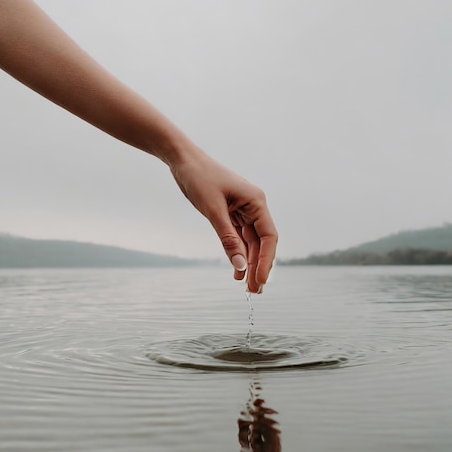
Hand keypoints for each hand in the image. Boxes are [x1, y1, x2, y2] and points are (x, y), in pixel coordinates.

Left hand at [170, 149, 277, 292]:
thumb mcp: (213, 211)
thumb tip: (240, 266)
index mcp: (257, 202)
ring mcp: (244, 210)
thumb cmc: (200, 178)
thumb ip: (228, 239)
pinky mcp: (232, 213)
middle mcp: (254, 206)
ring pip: (250, 243)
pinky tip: (236, 270)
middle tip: (254, 291)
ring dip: (248, 263)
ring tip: (246, 287)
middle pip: (262, 243)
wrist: (183, 160)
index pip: (269, 237)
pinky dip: (237, 253)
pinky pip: (239, 238)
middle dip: (258, 267)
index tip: (259, 280)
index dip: (266, 261)